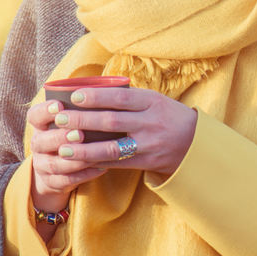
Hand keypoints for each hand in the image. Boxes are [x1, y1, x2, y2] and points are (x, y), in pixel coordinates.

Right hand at [26, 98, 107, 213]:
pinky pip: (66, 181)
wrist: (60, 170)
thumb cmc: (74, 134)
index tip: (60, 105)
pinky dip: (85, 174)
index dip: (45, 111)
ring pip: (54, 164)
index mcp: (41, 125)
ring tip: (96, 153)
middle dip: (60, 137)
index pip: (34, 115)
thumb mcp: (74, 120)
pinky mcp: (53, 182)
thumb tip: (111, 89)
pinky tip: (102, 168)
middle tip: (80, 133)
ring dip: (76, 158)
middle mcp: (38, 144)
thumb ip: (84, 108)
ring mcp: (43, 165)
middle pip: (40, 141)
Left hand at [45, 86, 197, 177]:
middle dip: (82, 120)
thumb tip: (91, 91)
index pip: (119, 97)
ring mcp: (148, 144)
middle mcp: (150, 123)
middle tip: (60, 119)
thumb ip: (129, 98)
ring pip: (110, 148)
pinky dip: (95, 162)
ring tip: (62, 148)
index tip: (74, 97)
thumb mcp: (155, 100)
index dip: (95, 97)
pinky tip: (79, 161)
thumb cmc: (168, 116)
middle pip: (110, 121)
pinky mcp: (145, 162)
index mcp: (152, 102)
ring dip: (83, 149)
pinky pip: (115, 164)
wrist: (196, 143)